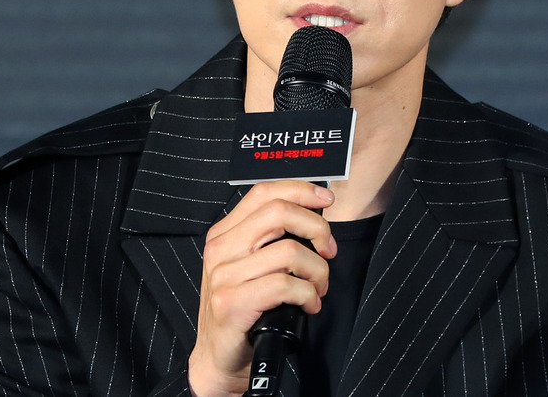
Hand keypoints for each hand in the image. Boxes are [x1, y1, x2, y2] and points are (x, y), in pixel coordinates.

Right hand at [188, 181, 336, 396]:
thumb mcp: (249, 266)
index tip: (325, 199)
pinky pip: (285, 285)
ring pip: (289, 252)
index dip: (300, 189)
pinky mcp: (232, 302)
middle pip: (278, 212)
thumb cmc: (242, 311)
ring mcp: (224, 276)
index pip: (263, 193)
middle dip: (316, 228)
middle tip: (328, 249)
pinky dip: (308, 295)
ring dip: (317, 271)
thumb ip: (269, 240)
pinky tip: (309, 305)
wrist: (219, 357)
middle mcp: (221, 250)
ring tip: (317, 287)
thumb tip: (312, 217)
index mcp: (224, 235)